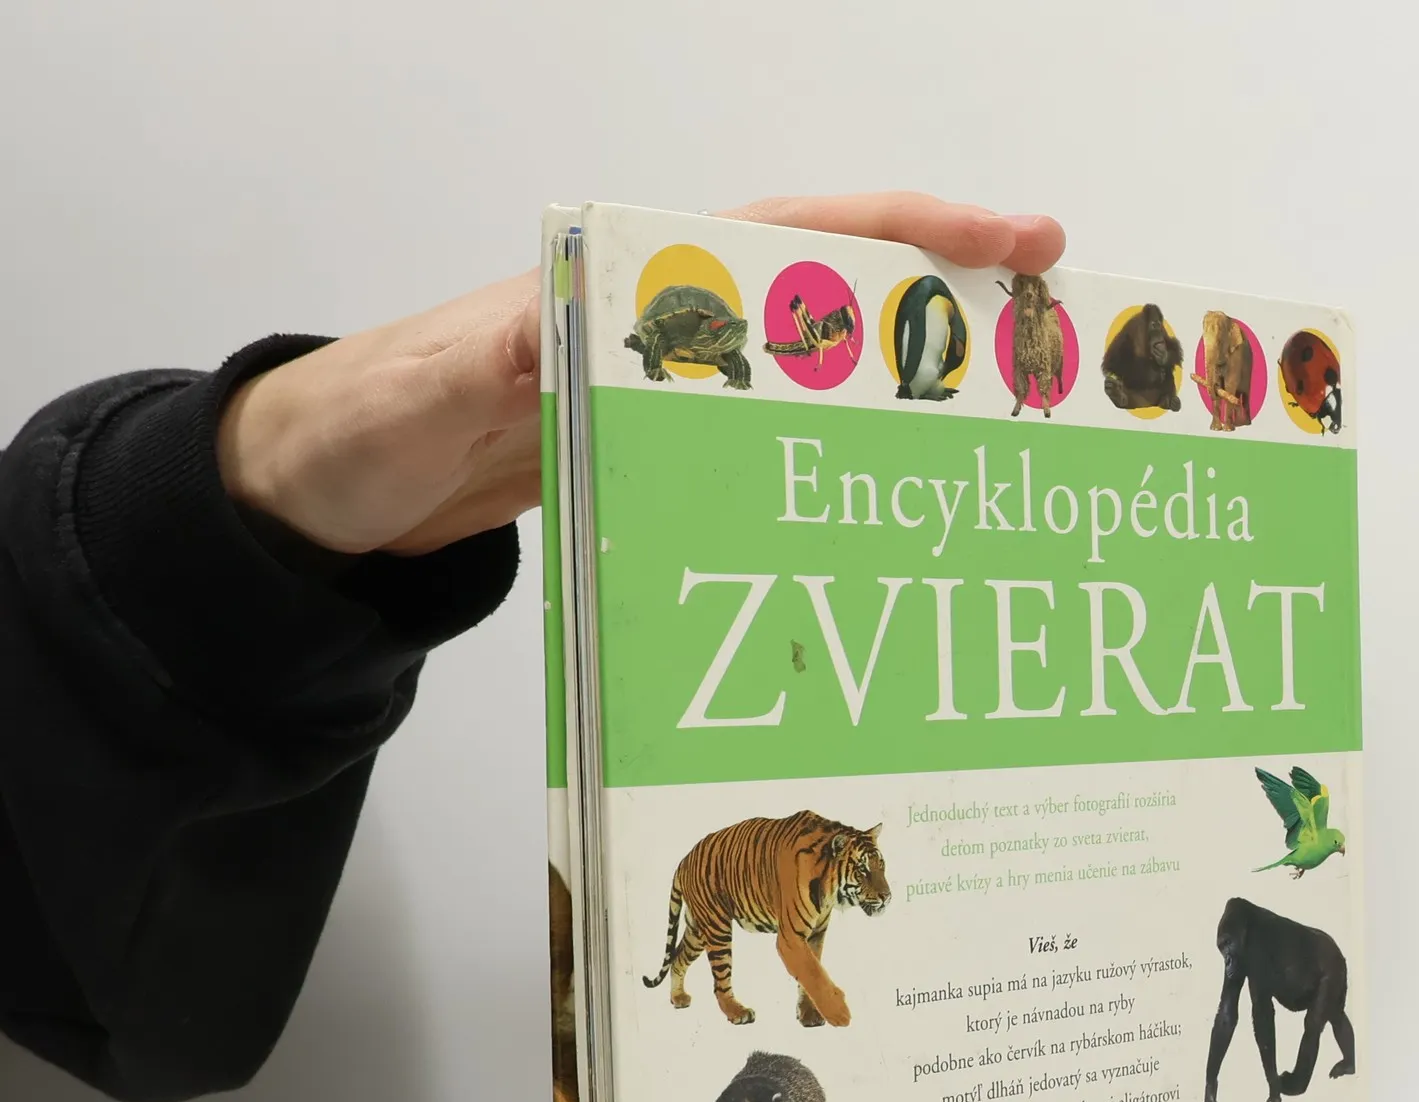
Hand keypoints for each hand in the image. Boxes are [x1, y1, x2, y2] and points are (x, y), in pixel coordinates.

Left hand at [216, 194, 1067, 557]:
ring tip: (1003, 437)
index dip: (913, 231)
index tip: (1018, 240)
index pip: (798, 236)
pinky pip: (770, 454)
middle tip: (1055, 344)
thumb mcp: (425, 387)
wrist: (324, 494)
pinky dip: (835, 472)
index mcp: (626, 280)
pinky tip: (885, 514)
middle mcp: (666, 329)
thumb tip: (568, 335)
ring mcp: (668, 397)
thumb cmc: (362, 423)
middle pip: (838, 300)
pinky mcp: (653, 458)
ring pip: (818, 383)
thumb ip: (496, 359)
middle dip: (950, 314)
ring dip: (906, 402)